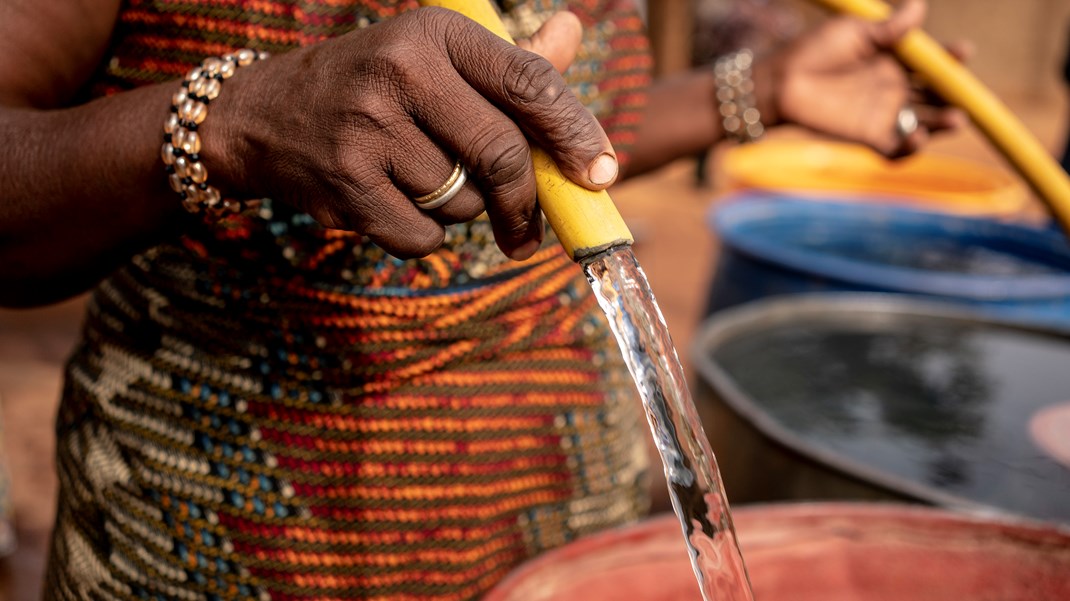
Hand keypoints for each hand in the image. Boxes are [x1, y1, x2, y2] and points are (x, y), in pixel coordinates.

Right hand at [206, 7, 613, 259]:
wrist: (264, 115)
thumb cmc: (373, 87)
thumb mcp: (433, 57)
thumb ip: (507, 60)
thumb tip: (573, 32)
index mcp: (435, 33)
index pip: (527, 82)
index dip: (574, 133)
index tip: (602, 175)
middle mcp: (401, 70)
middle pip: (500, 153)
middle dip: (525, 201)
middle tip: (530, 231)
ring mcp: (368, 127)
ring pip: (461, 202)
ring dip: (459, 212)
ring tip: (419, 184)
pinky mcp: (345, 181)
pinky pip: (422, 237)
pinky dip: (422, 238)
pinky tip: (394, 206)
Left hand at [757, 0, 965, 156]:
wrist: (781, 82)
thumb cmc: (813, 50)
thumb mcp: (854, 33)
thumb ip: (888, 29)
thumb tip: (920, 8)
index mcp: (894, 60)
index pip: (933, 62)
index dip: (951, 59)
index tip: (963, 52)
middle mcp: (894, 88)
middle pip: (936, 95)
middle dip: (955, 95)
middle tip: (963, 94)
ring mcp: (883, 114)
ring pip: (925, 123)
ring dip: (943, 124)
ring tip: (955, 119)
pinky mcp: (868, 137)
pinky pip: (897, 150)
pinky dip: (911, 149)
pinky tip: (917, 138)